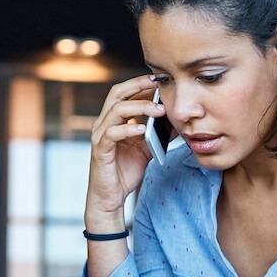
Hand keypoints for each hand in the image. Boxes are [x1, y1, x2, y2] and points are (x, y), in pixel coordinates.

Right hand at [84, 75, 165, 227]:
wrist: (111, 197)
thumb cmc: (125, 171)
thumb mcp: (147, 148)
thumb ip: (157, 133)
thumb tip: (177, 121)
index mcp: (113, 120)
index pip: (125, 93)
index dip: (141, 84)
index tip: (161, 79)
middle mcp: (104, 124)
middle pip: (116, 94)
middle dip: (137, 85)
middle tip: (158, 83)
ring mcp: (100, 136)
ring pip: (116, 111)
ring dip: (139, 107)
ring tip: (159, 110)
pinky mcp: (100, 150)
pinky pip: (112, 134)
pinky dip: (128, 129)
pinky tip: (143, 129)